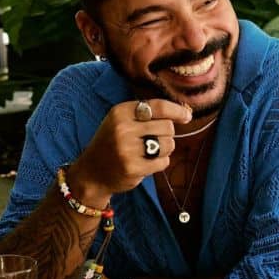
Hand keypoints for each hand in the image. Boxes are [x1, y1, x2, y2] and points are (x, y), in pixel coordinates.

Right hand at [70, 99, 191, 203]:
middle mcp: (123, 128)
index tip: (187, 116)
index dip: (177, 110)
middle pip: (167, 126)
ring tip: (148, 152)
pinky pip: (163, 162)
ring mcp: (127, 149)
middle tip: (153, 140)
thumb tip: (185, 112)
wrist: (91, 172)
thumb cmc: (112, 143)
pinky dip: (159, 163)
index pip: (158, 106)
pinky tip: (145, 163)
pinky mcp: (133, 168)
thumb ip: (148, 114)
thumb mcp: (122, 121)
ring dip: (164, 149)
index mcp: (121, 112)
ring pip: (168, 144)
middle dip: (166, 134)